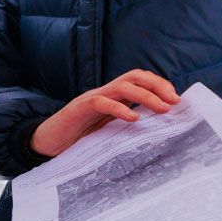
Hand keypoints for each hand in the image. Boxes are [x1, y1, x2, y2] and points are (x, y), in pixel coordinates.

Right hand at [31, 69, 179, 157]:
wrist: (45, 144)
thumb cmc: (76, 139)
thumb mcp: (106, 131)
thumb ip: (125, 126)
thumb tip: (154, 130)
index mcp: (111, 97)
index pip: (139, 79)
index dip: (159, 85)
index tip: (176, 99)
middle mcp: (103, 93)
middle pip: (134, 76)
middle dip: (158, 85)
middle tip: (175, 101)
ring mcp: (90, 99)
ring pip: (122, 86)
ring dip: (146, 95)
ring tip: (162, 109)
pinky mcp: (79, 109)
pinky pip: (102, 102)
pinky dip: (120, 108)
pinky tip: (133, 118)